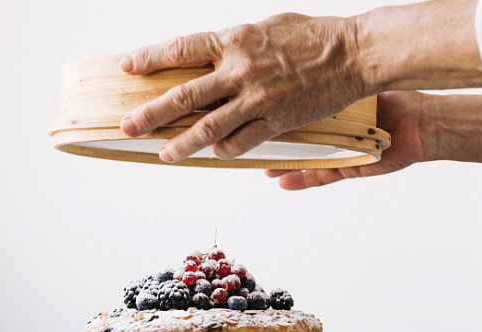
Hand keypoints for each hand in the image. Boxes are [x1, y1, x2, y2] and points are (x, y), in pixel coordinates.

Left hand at [120, 13, 365, 162]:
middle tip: (129, 125)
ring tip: (164, 152)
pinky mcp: (276, 121)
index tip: (129, 67)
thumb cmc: (314, 36)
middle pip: (183, 95)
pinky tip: (214, 153)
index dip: (150, 59)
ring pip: (207, 127)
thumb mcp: (267, 27)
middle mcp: (239, 71)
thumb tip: (215, 53)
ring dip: (181, 143)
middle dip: (151, 113)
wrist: (353, 54)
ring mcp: (256, 100)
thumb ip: (237, 43)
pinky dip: (224, 150)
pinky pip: (241, 142)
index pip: (180, 50)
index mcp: (234, 41)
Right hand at [265, 91, 431, 189]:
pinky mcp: (348, 167)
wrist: (420, 122)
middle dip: (274, 143)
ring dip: (283, 165)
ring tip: (262, 168)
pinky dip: (302, 178)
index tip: (254, 113)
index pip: (296, 111)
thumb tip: (305, 63)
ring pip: (304, 161)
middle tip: (252, 143)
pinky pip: (321, 175)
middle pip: (296, 139)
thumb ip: (331, 80)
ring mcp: (338, 150)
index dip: (275, 114)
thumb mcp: (355, 82)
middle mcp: (332, 131)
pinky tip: (283, 180)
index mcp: (331, 109)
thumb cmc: (394, 98)